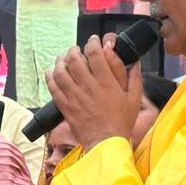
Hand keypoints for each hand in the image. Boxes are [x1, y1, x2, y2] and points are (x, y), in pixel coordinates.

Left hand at [46, 33, 142, 150]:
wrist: (106, 143)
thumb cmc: (121, 122)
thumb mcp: (134, 98)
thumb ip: (134, 77)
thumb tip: (134, 61)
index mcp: (107, 82)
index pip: (95, 54)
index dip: (92, 43)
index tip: (93, 41)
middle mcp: (89, 87)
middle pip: (74, 60)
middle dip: (73, 50)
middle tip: (75, 49)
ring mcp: (75, 97)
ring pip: (61, 72)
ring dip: (60, 62)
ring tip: (62, 58)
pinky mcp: (66, 107)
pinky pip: (53, 88)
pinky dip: (51, 78)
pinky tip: (52, 73)